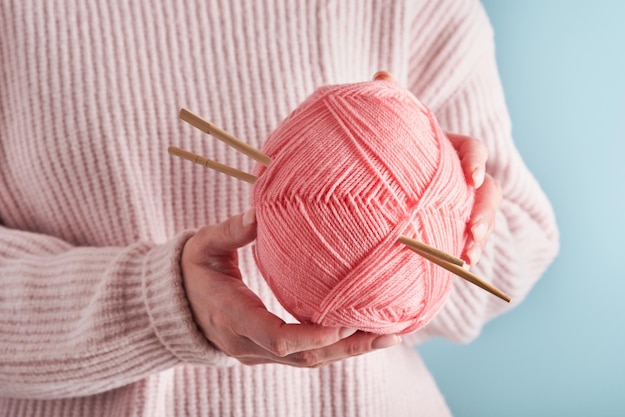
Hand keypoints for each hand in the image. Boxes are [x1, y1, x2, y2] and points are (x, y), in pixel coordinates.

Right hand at [181, 209, 401, 366]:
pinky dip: (336, 346)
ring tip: (388, 336)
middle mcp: (248, 344)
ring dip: (349, 350)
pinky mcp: (268, 352)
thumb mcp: (203, 246)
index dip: (313, 335)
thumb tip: (260, 211)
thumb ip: (230, 231)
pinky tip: (363, 332)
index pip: (277, 339)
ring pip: (310, 360)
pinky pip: (306, 354)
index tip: (347, 321)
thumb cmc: (191, 272)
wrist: (175, 307)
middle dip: (348, 347)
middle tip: (389, 334)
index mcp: (233, 317)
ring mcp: (258, 353)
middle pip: (305, 357)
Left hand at [372, 71, 501, 264]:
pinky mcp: (450, 227)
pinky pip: (463, 242)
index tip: (472, 178)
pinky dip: (461, 255)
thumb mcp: (390, 126)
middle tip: (474, 233)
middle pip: (488, 192)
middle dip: (486, 213)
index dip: (476, 162)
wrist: (376, 179)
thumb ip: (391, 105)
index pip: (472, 149)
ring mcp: (458, 204)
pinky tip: (453, 272)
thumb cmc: (387, 147)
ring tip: (466, 260)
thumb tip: (380, 76)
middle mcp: (459, 177)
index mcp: (448, 149)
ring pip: (482, 221)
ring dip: (479, 240)